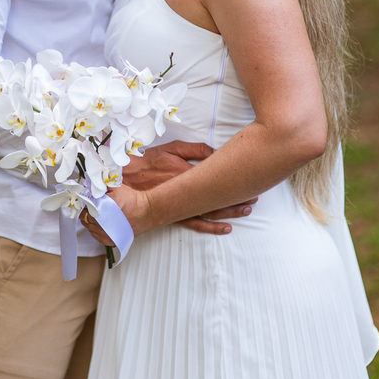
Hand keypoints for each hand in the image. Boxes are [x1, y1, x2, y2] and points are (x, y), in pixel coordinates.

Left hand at [80, 184, 150, 244]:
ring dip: (91, 221)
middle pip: (85, 217)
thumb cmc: (133, 200)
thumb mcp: (116, 187)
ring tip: (100, 215)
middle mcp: (103, 224)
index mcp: (102, 210)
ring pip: (89, 227)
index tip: (90, 200)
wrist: (147, 211)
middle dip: (88, 211)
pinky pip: (95, 235)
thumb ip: (102, 186)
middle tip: (95, 207)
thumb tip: (91, 184)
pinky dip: (95, 229)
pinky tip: (102, 223)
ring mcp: (106, 234)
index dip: (87, 203)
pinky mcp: (110, 241)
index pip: (85, 207)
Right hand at [123, 140, 256, 234]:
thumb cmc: (146, 162)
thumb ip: (193, 149)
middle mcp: (188, 192)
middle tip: (254, 197)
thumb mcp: (170, 149)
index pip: (217, 174)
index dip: (234, 175)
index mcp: (188, 173)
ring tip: (246, 210)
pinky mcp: (175, 216)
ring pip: (212, 212)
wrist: (124, 180)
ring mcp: (182, 206)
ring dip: (231, 211)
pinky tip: (225, 229)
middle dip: (238, 196)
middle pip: (219, 196)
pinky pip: (196, 224)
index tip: (248, 175)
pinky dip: (212, 228)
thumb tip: (214, 152)